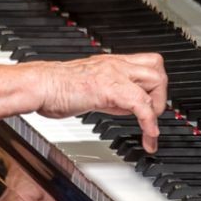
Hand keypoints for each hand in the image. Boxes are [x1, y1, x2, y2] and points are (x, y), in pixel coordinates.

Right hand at [36, 52, 167, 152]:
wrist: (40, 86)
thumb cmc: (56, 88)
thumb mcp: (91, 90)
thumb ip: (110, 96)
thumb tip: (124, 107)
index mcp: (112, 63)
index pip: (147, 64)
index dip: (154, 86)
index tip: (151, 107)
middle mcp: (116, 65)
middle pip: (157, 67)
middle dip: (160, 94)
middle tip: (151, 114)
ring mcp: (114, 74)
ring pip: (156, 80)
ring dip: (157, 107)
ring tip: (149, 127)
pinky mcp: (110, 88)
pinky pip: (141, 105)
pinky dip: (149, 124)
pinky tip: (148, 137)